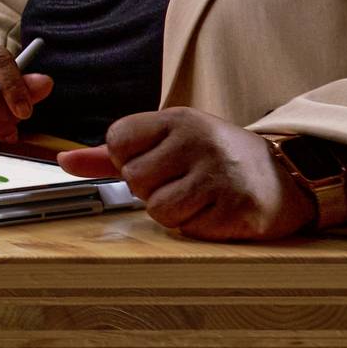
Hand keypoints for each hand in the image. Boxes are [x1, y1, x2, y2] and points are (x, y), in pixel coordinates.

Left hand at [58, 109, 317, 239]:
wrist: (284, 176)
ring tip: (198, 197)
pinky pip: (189, 228)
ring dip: (173, 212)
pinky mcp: (237, 208)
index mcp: (177, 119)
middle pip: (135, 178)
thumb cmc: (214, 158)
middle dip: (151, 188)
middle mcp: (198, 141)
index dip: (127, 159)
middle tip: (181, 182)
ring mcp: (219, 175)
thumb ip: (112, 152)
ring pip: (158, 209)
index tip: (154, 160)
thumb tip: (62, 160)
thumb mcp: (168, 141)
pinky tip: (215, 211)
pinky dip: (197, 226)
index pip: (117, 140)